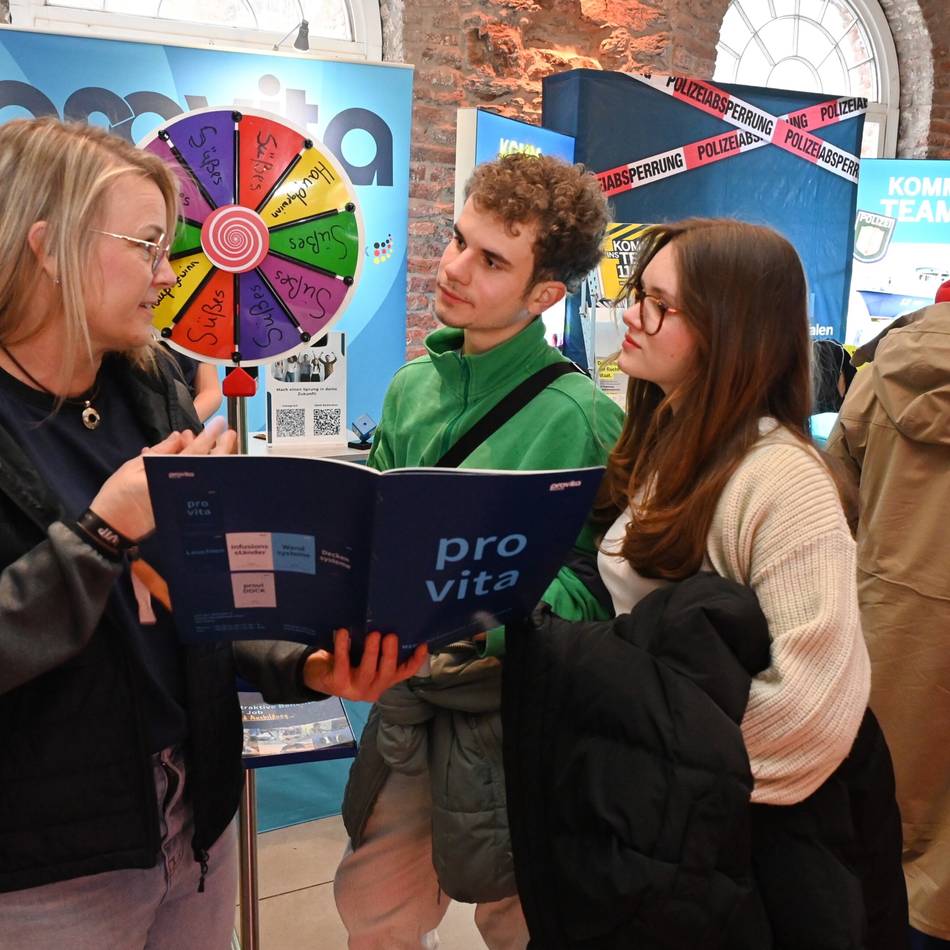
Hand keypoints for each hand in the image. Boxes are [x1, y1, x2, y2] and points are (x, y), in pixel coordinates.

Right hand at [89, 417, 235, 540]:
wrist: (113, 528)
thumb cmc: (118, 496)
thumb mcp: (134, 467)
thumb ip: (160, 451)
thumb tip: (178, 437)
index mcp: (169, 474)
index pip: (196, 452)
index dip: (209, 436)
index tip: (220, 424)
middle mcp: (182, 488)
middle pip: (208, 465)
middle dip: (221, 448)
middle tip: (228, 434)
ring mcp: (185, 500)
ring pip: (206, 476)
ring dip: (214, 459)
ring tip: (217, 445)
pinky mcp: (183, 508)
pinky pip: (198, 486)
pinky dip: (201, 472)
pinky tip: (201, 461)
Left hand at [302, 629, 428, 702]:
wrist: (316, 675)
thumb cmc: (345, 662)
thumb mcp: (364, 657)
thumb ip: (378, 650)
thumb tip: (390, 623)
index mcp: (382, 681)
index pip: (404, 673)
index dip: (415, 661)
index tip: (423, 645)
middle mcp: (372, 689)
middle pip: (387, 673)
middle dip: (390, 655)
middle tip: (391, 636)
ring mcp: (355, 690)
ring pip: (368, 672)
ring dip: (372, 653)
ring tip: (374, 635)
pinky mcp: (337, 685)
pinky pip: (342, 665)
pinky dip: (343, 648)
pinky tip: (344, 633)